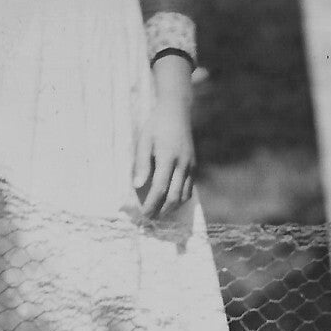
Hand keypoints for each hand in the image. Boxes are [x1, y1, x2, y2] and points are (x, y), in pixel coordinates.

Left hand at [133, 55, 195, 219]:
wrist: (177, 112)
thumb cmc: (156, 125)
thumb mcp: (144, 141)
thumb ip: (141, 164)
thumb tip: (136, 186)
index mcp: (168, 158)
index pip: (159, 188)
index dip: (151, 204)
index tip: (143, 214)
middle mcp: (182, 164)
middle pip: (174, 196)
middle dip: (162, 211)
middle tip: (150, 219)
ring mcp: (190, 166)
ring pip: (184, 195)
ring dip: (172, 208)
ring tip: (160, 213)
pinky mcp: (194, 166)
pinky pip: (189, 189)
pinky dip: (180, 199)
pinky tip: (170, 201)